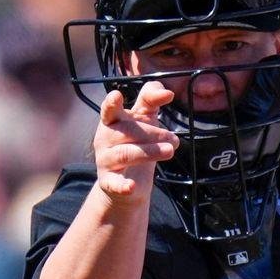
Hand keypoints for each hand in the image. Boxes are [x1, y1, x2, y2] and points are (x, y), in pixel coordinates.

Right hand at [92, 82, 178, 203]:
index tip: (116, 95)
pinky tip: (131, 186)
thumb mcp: (143, 118)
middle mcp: (104, 138)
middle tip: (174, 139)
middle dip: (153, 133)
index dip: (111, 103)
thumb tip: (168, 92)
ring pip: (126, 154)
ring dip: (149, 152)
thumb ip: (151, 99)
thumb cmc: (135, 142)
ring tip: (170, 151)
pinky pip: (114, 183)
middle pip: (127, 132)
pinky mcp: (109, 182)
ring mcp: (105, 160)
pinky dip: (122, 185)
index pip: (109, 109)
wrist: (127, 181)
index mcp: (112, 120)